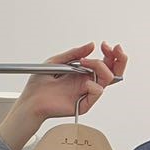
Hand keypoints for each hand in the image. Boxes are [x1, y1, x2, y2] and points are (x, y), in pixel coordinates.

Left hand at [0, 42, 126, 149]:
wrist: (30, 101)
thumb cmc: (39, 84)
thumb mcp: (56, 61)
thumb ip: (74, 54)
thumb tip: (91, 45)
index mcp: (82, 72)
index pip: (105, 62)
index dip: (109, 53)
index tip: (104, 44)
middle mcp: (86, 82)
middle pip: (113, 71)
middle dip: (119, 58)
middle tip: (113, 49)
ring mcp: (86, 93)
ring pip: (108, 79)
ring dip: (101, 67)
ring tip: (85, 63)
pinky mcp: (83, 104)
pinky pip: (97, 93)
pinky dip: (95, 86)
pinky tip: (86, 83)